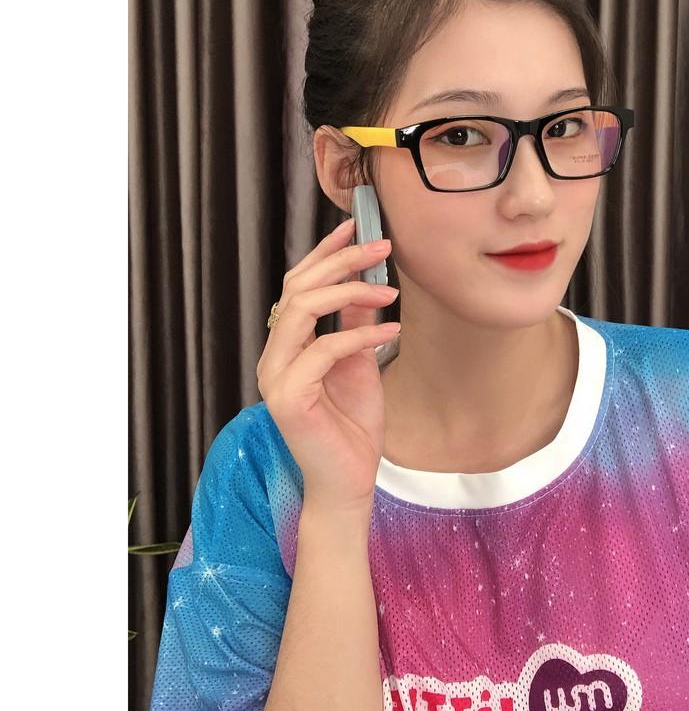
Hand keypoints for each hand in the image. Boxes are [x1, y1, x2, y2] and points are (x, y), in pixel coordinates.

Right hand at [256, 219, 399, 515]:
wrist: (348, 483)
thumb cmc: (352, 428)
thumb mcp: (360, 364)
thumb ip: (353, 326)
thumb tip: (365, 286)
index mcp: (287, 347)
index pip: (297, 285)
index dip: (325, 253)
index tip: (356, 227)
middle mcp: (274, 357)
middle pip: (297, 288)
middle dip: (341, 261)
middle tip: (382, 246)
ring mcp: (275, 376)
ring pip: (300, 309)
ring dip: (349, 291)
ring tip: (389, 289)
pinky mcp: (288, 397)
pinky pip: (324, 349)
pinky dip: (360, 334)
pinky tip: (391, 330)